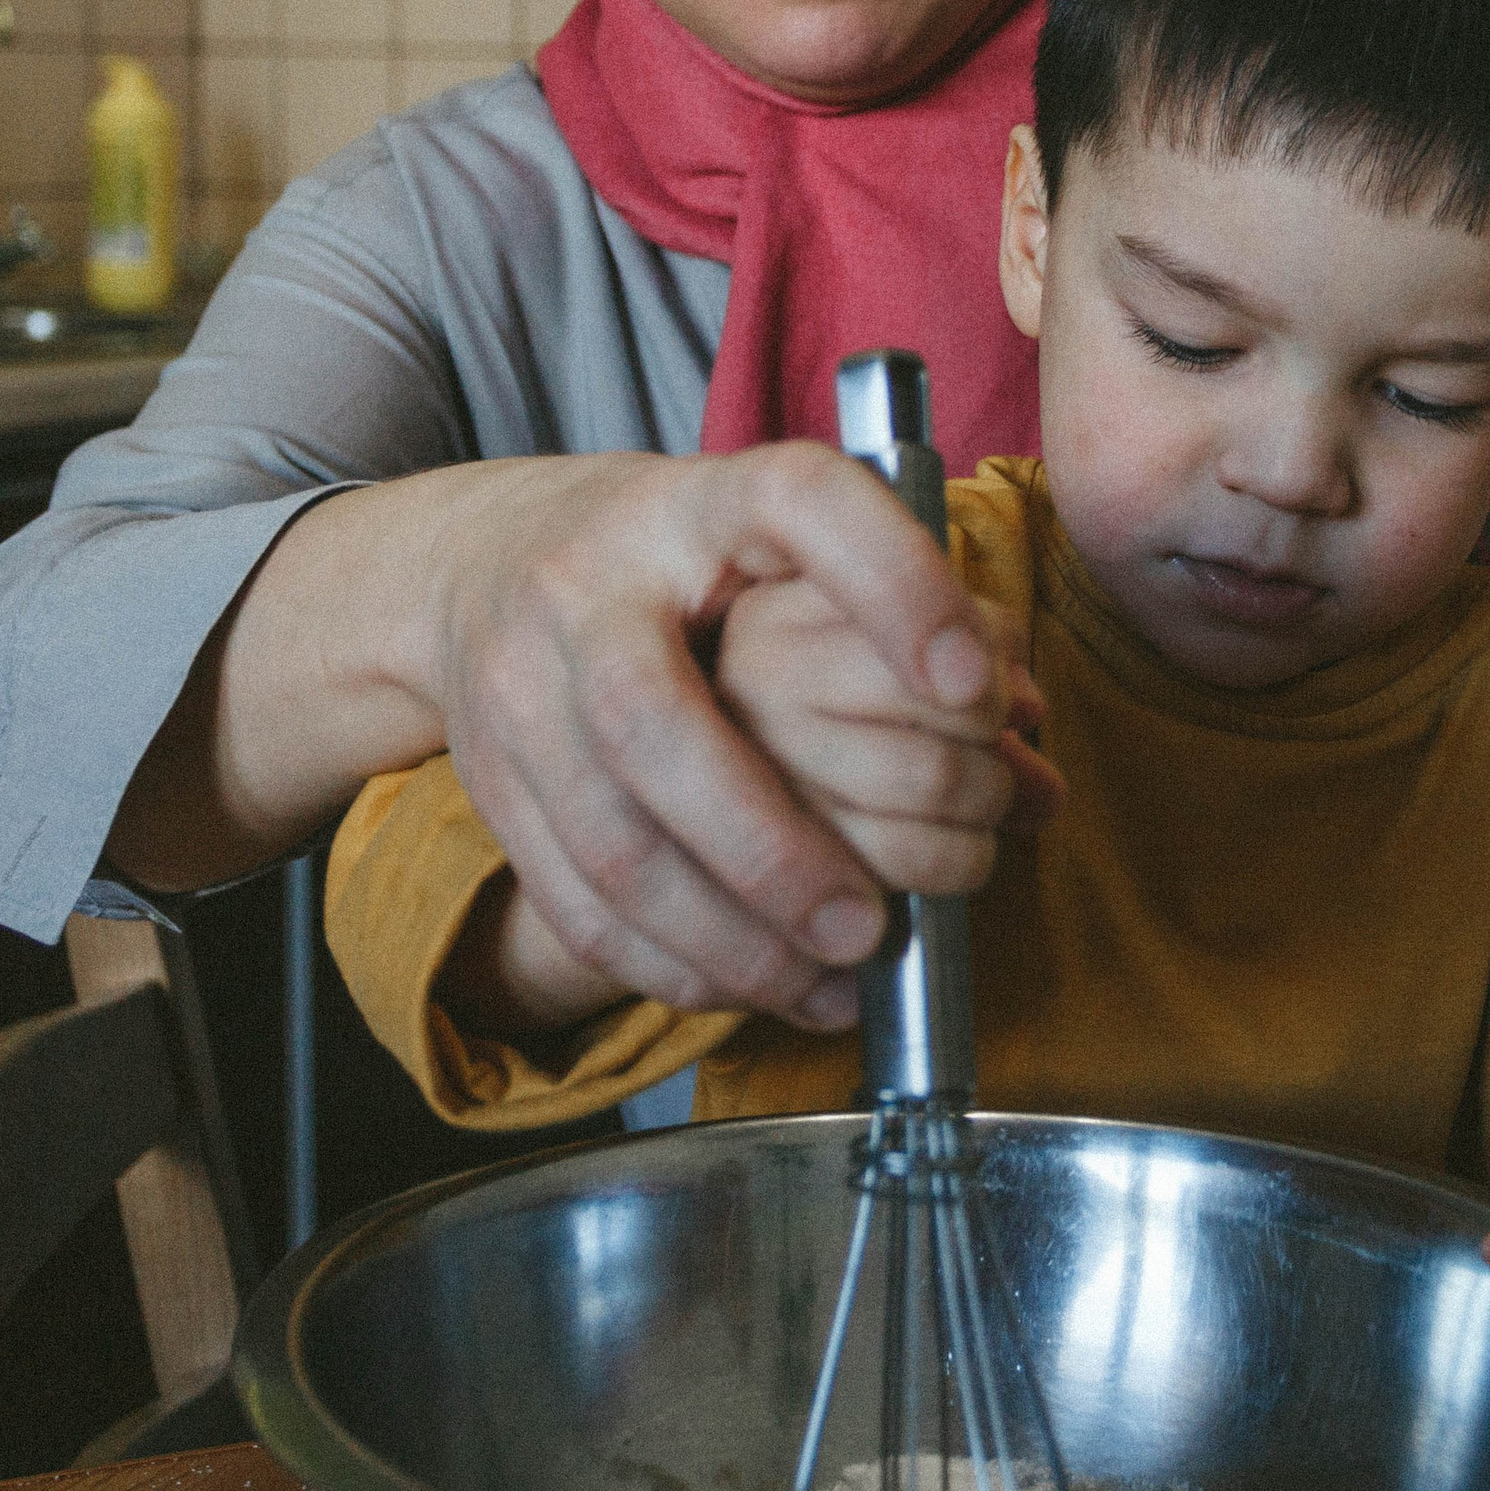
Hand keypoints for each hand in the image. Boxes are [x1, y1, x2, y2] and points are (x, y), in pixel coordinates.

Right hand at [402, 442, 1017, 1034]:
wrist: (483, 563)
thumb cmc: (679, 558)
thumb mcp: (770, 532)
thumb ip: (884, 591)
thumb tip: (1006, 702)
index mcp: (696, 503)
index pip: (802, 503)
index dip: (891, 585)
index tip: (972, 687)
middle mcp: (590, 585)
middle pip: (654, 724)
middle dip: (770, 846)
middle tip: (871, 923)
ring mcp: (522, 688)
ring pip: (612, 843)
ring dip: (729, 937)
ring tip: (832, 983)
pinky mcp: (493, 782)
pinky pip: (576, 901)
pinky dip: (669, 963)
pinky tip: (756, 988)